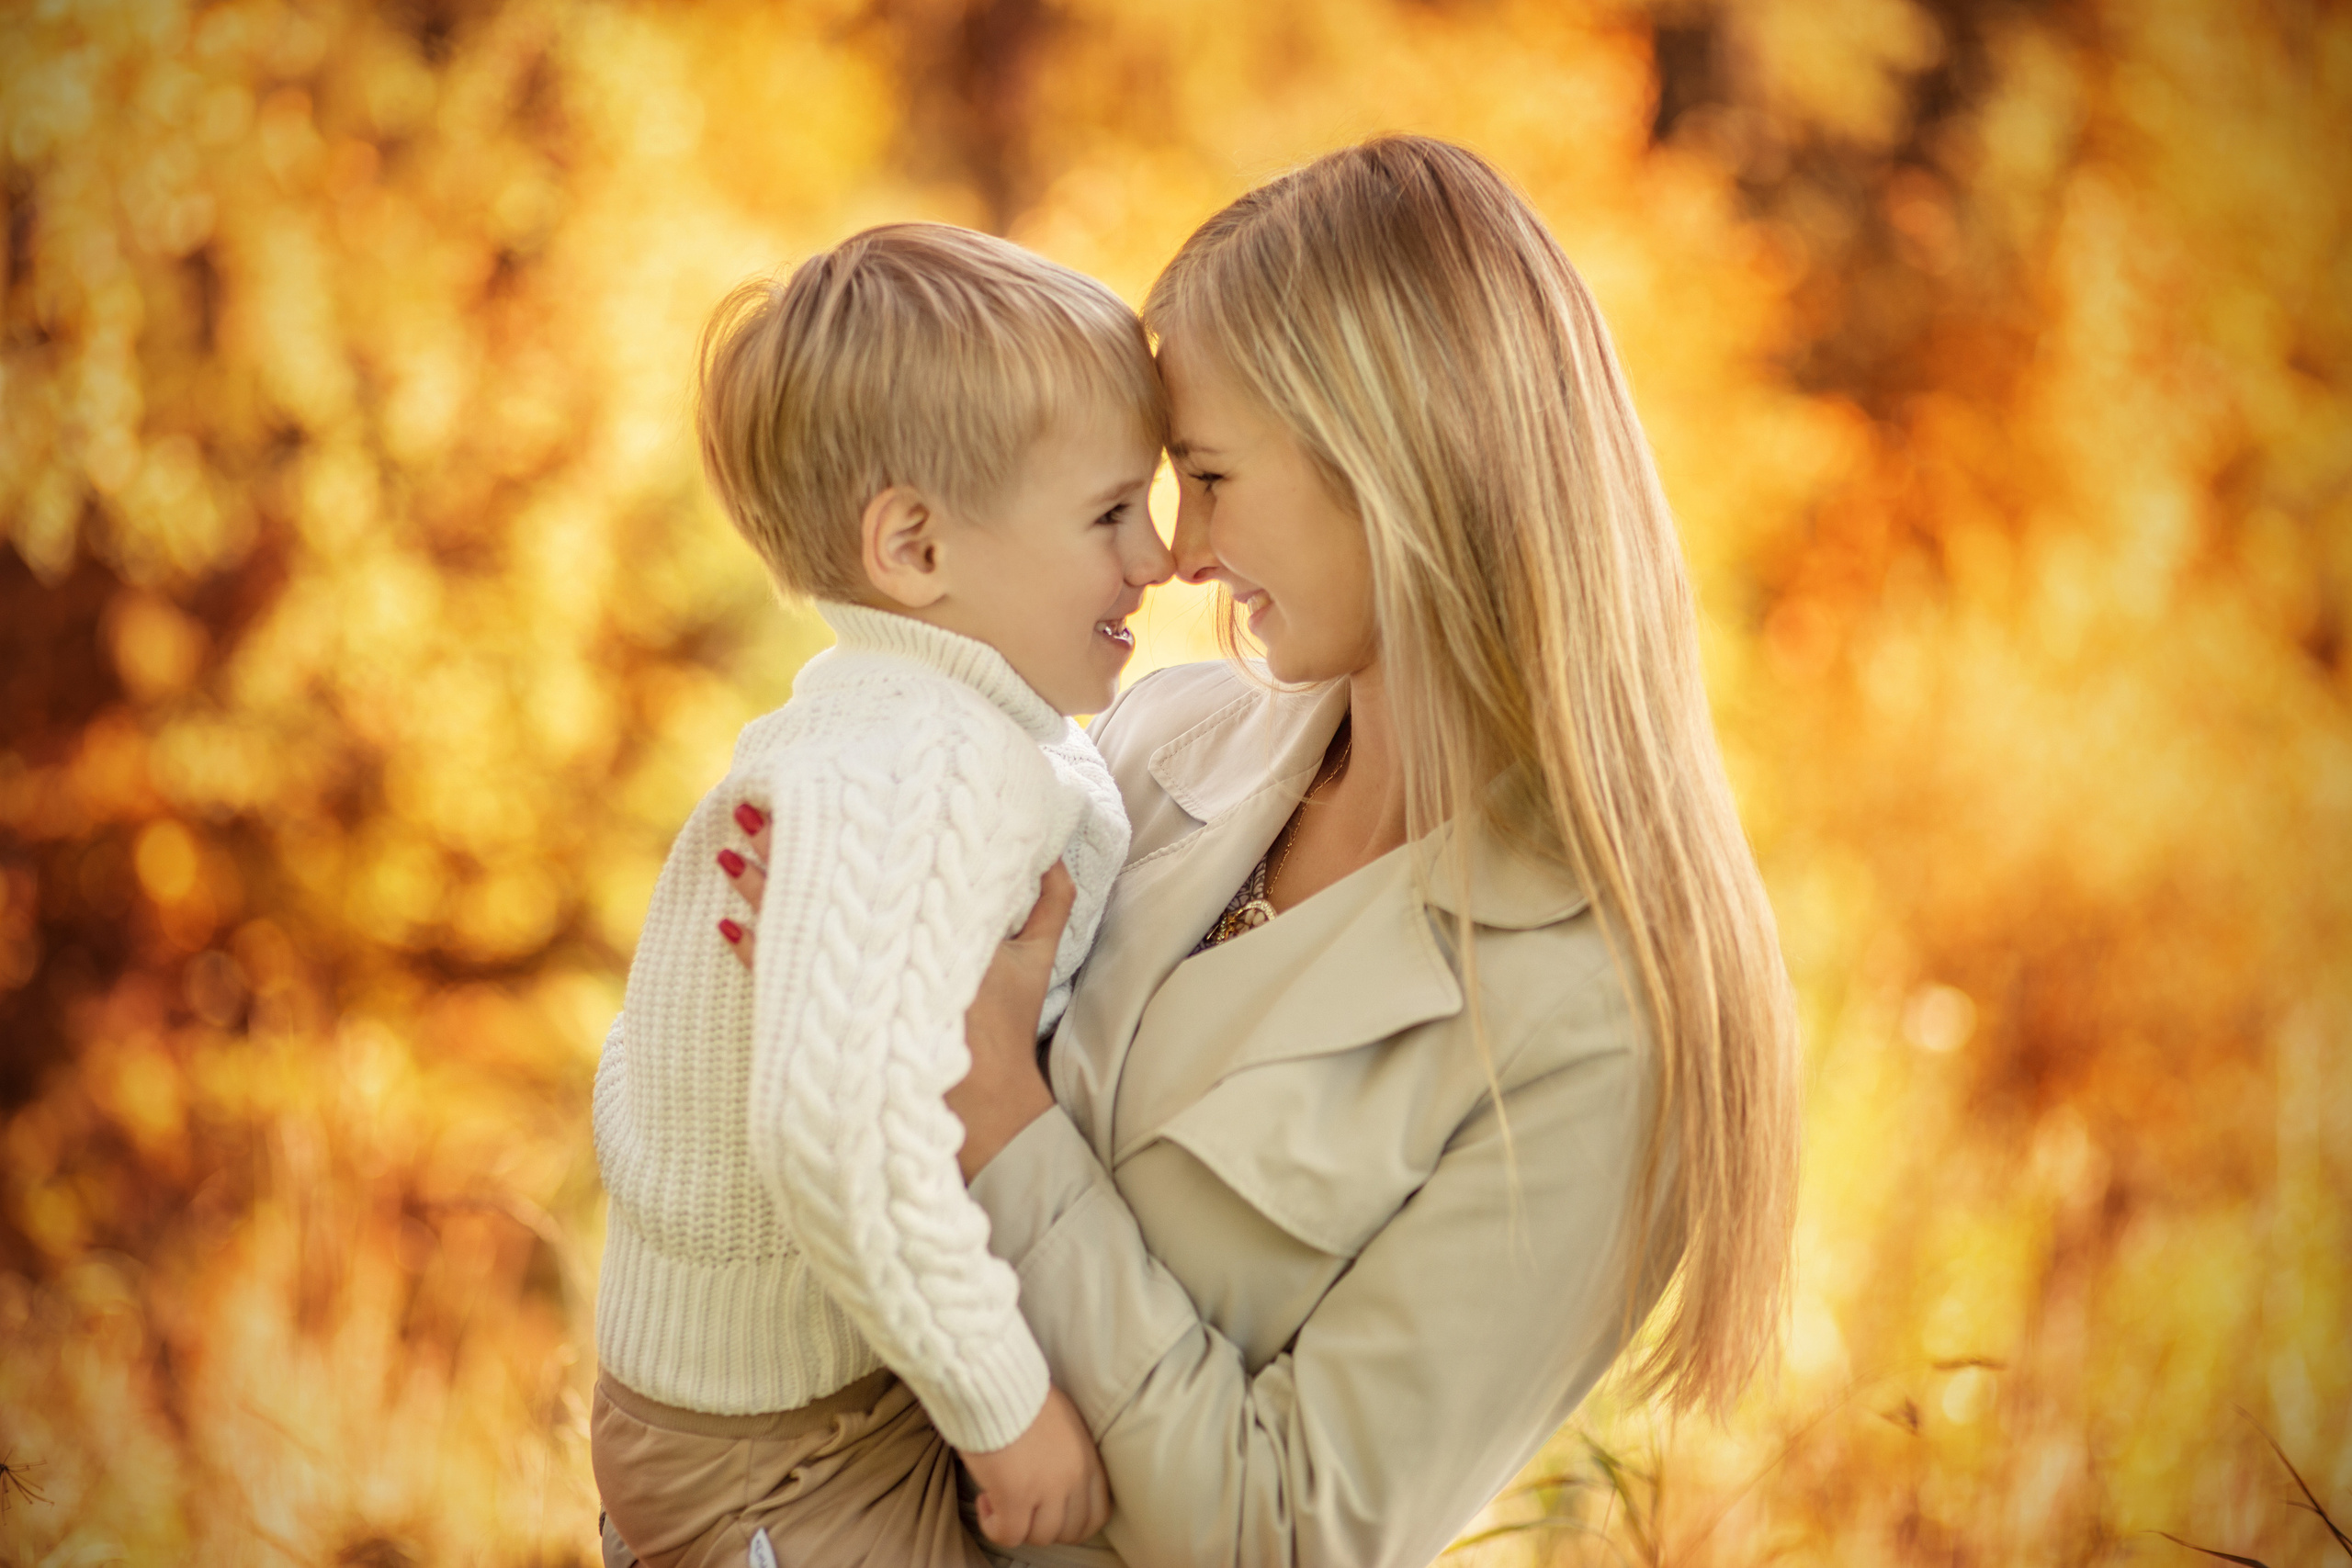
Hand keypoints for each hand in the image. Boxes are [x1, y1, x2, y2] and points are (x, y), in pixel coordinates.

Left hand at [719, 809, 1072, 1180]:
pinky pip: (778, 982)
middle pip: (823, 891)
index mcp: (927, 932)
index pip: (873, 871)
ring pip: (791, 929)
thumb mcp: (1038, 964)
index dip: (841, 832)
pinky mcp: (831, 1025)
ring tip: (727, 849)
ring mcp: (851, 993)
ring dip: (755, 888)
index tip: (815, 794)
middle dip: (785, 847)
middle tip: (751, 807)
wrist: (986, 1112)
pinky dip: (751, 950)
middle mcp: (883, 958)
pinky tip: (726, 924)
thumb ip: (1050, 905)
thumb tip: (1053, 853)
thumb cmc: (1008, 1032)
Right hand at [959, 1385, 1110, 1546]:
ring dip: (1018, 1524)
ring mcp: (1046, 1489)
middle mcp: (1073, 1478)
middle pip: (1069, 1531)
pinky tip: (986, 1500)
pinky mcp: (1014, 1496)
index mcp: (1088, 1459)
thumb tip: (1056, 1473)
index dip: (1073, 1523)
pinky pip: (1009, 1534)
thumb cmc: (1022, 1393)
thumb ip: (1069, 1453)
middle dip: (1044, 1525)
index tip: (1051, 1512)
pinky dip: (995, 1526)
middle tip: (1024, 1507)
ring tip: (1000, 1497)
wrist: (996, 1381)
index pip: (1097, 1514)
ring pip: (1040, 1536)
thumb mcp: (1064, 1421)